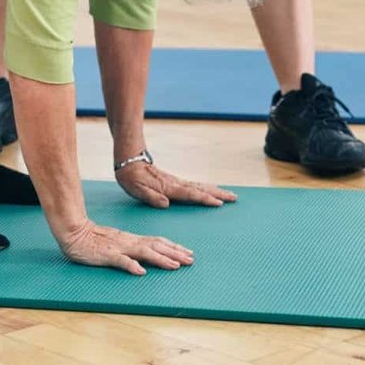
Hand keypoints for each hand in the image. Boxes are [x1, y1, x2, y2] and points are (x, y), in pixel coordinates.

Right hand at [57, 219, 192, 275]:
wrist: (74, 232)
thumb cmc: (94, 240)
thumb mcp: (117, 243)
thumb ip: (131, 249)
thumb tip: (146, 259)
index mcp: (132, 240)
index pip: (158, 242)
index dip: (174, 247)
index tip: (188, 253)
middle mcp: (130, 242)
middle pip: (157, 246)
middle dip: (175, 253)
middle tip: (191, 261)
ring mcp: (119, 248)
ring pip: (144, 252)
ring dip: (161, 259)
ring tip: (175, 266)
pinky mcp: (107, 255)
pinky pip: (121, 260)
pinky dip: (132, 265)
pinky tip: (141, 272)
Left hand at [116, 158, 237, 208]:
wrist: (130, 160)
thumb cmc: (131, 177)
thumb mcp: (136, 189)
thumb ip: (151, 197)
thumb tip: (165, 204)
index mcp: (168, 188)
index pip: (190, 195)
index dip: (205, 199)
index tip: (219, 203)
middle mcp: (176, 184)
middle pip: (201, 189)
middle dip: (218, 194)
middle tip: (234, 198)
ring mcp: (177, 182)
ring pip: (200, 186)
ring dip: (216, 190)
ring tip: (229, 194)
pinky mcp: (175, 181)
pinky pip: (195, 186)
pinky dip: (206, 188)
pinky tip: (212, 190)